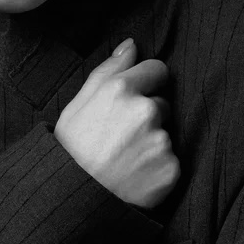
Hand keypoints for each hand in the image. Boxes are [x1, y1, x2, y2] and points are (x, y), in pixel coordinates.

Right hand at [53, 38, 179, 209]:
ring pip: (166, 134)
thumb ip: (108, 70)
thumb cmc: (71, 150)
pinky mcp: (171, 168)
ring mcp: (161, 140)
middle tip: (120, 138)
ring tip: (125, 159)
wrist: (74, 199)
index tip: (133, 100)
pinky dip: (157, 168)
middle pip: (162, 104)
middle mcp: (146, 111)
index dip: (146, 84)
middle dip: (148, 116)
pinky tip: (135, 176)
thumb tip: (131, 44)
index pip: (157, 69)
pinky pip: (171, 161)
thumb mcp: (77, 104)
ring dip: (152, 143)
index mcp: (121, 90)